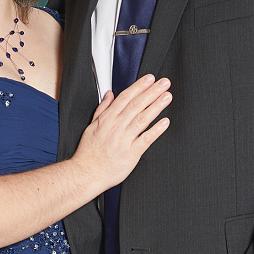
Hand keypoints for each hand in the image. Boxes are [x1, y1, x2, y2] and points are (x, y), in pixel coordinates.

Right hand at [72, 74, 170, 191]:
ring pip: (142, 119)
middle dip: (151, 92)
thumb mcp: (91, 126)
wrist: (86, 174)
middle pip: (136, 105)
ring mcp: (124, 140)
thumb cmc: (88, 153)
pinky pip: (145, 140)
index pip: (125, 98)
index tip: (149, 79)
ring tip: (167, 97)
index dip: (139, 87)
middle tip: (164, 83)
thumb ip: (102, 109)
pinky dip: (156, 130)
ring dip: (156, 106)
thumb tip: (109, 94)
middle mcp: (116, 127)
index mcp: (107, 120)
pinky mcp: (131, 154)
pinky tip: (165, 122)